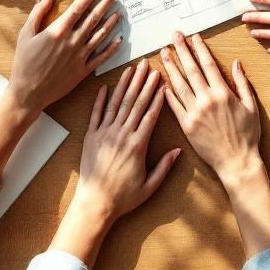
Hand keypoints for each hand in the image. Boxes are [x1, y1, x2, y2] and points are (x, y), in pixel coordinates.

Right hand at [8, 0, 121, 113]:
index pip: (79, 6)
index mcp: (58, 31)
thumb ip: (39, 11)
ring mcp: (80, 57)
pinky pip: (101, 57)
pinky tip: (119, 40)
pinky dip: (112, 48)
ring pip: (100, 35)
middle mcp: (72, 42)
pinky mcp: (83, 71)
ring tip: (119, 12)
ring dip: (111, 23)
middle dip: (105, 3)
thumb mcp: (26, 33)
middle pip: (93, 18)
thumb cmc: (24, 62)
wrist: (28, 92)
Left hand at [71, 60, 180, 223]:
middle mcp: (122, 135)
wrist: (95, 203)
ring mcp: (104, 134)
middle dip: (143, 83)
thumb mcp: (149, 186)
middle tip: (148, 66)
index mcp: (138, 145)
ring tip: (131, 69)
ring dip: (125, 84)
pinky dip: (100, 99)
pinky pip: (96, 114)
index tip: (161, 81)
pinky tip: (105, 85)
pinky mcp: (91, 137)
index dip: (156, 96)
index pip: (150, 114)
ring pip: (116, 104)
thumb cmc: (124, 198)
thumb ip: (164, 167)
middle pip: (134, 103)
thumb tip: (179, 150)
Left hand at [160, 32, 259, 186]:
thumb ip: (243, 83)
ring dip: (170, 67)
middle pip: (191, 70)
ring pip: (179, 85)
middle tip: (174, 36)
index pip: (208, 65)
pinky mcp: (186, 126)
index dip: (200, 49)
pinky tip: (161, 82)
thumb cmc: (247, 136)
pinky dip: (167, 93)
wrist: (237, 162)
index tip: (193, 37)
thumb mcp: (251, 106)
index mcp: (223, 93)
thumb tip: (237, 64)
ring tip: (164, 53)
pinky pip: (174, 105)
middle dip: (182, 50)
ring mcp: (195, 113)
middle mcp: (207, 100)